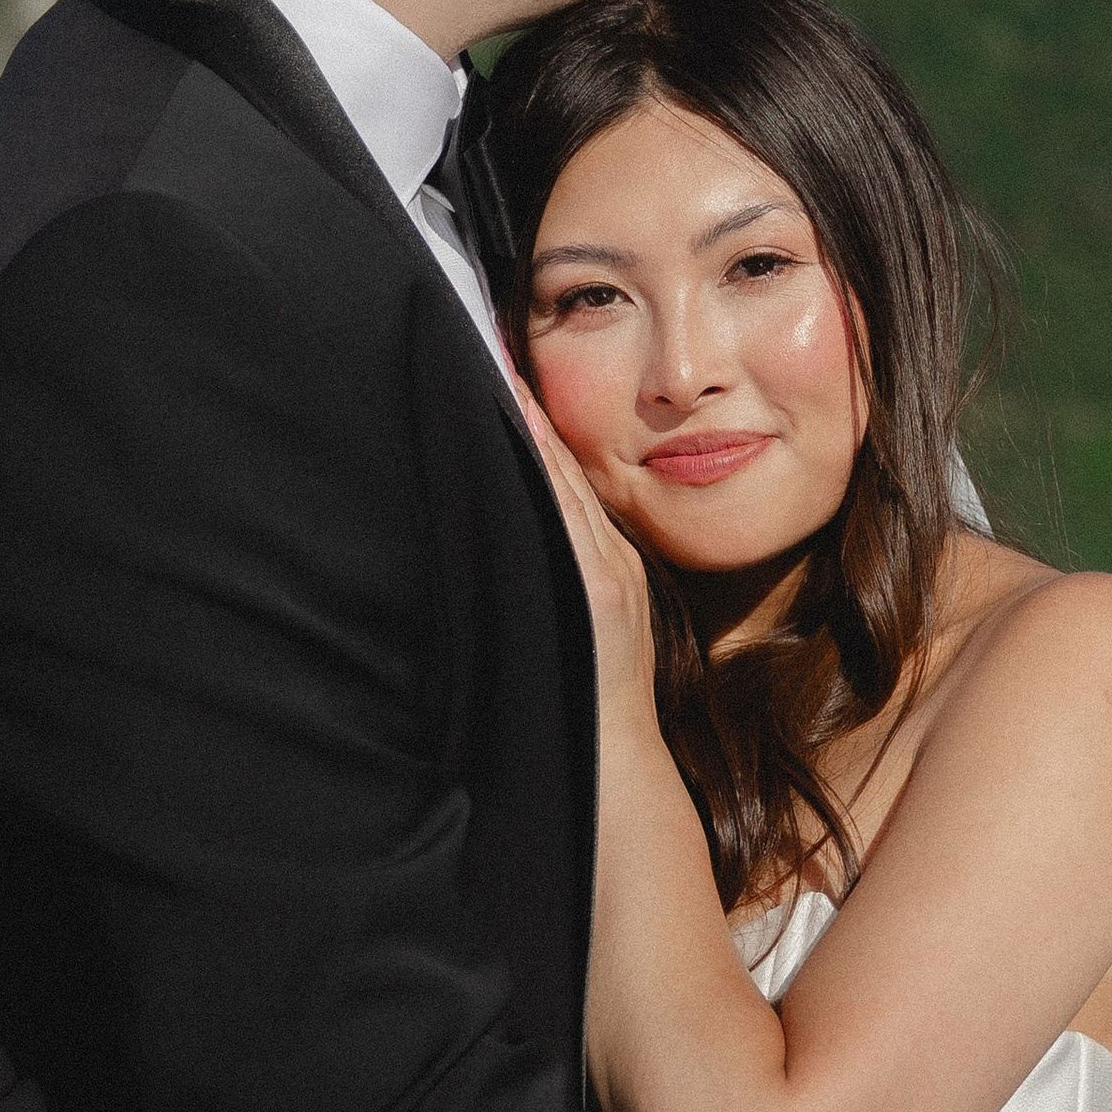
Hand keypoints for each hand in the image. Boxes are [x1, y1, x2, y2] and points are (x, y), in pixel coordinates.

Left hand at [514, 381, 657, 723]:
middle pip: (567, 472)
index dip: (540, 428)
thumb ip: (570, 580)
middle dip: (533, 412)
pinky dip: (549, 474)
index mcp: (606, 568)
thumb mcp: (592, 630)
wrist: (619, 759)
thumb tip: (525, 539)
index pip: (569, 484)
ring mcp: (606, 575)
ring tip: (499, 374)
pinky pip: (568, 519)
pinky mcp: (599, 593)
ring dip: (534, 428)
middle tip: (493, 351)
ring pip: (565, 485)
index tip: (506, 378)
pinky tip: (525, 434)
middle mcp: (609, 562)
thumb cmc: (593, 703)